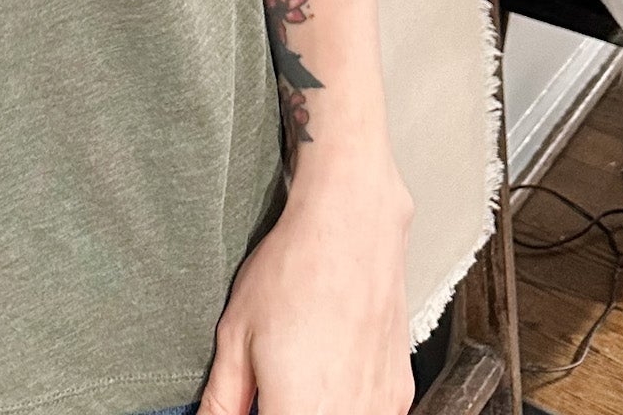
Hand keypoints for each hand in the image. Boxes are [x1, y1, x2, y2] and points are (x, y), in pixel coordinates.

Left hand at [198, 163, 415, 414]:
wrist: (350, 227)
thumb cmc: (294, 270)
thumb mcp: (235, 333)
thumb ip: (223, 396)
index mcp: (299, 410)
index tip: (249, 402)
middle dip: (282, 408)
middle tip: (267, 386)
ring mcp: (380, 408)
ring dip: (313, 408)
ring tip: (296, 372)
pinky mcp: (398, 394)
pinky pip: (367, 414)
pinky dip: (343, 404)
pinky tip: (325, 372)